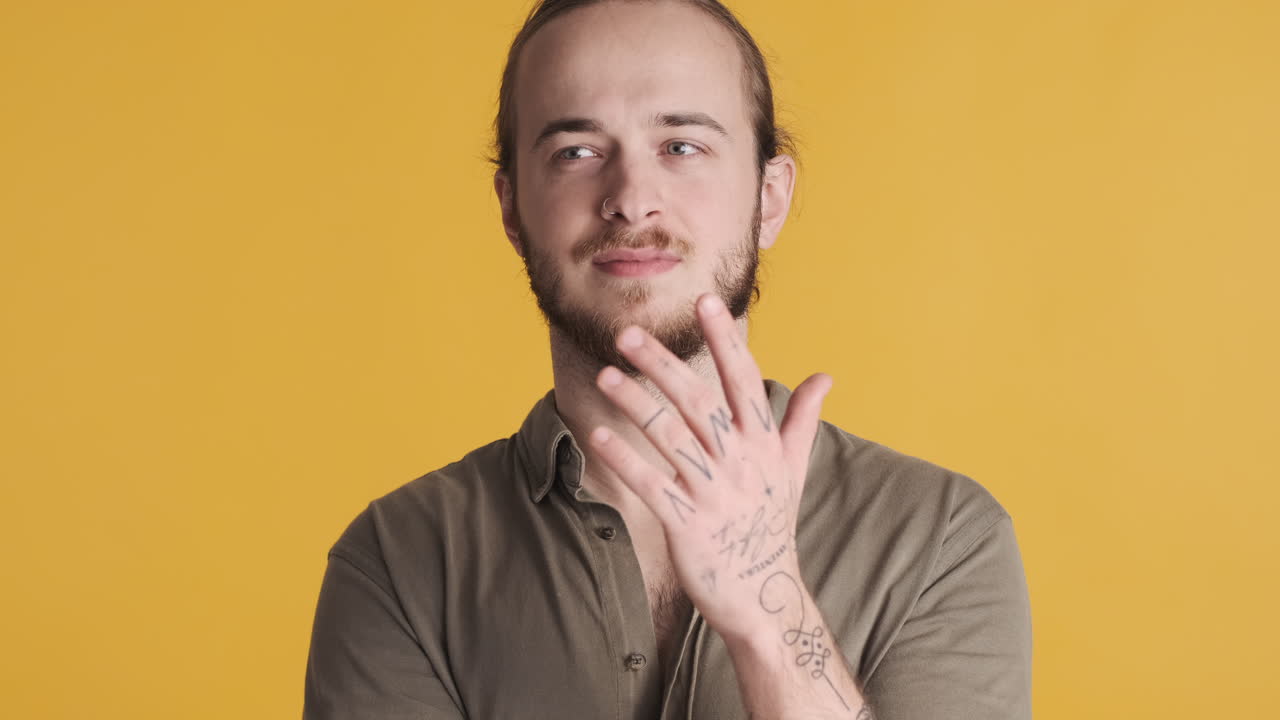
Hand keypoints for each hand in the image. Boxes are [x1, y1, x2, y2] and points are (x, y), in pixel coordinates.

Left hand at [588, 291, 832, 644]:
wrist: (765, 597)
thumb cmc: (770, 526)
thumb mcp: (792, 470)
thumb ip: (802, 420)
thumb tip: (825, 376)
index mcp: (765, 444)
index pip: (744, 380)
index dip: (724, 340)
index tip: (704, 302)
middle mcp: (742, 463)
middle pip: (699, 402)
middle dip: (664, 364)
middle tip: (628, 334)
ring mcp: (715, 495)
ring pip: (671, 438)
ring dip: (636, 404)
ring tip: (604, 376)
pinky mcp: (688, 526)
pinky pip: (652, 485)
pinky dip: (625, 459)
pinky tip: (596, 435)